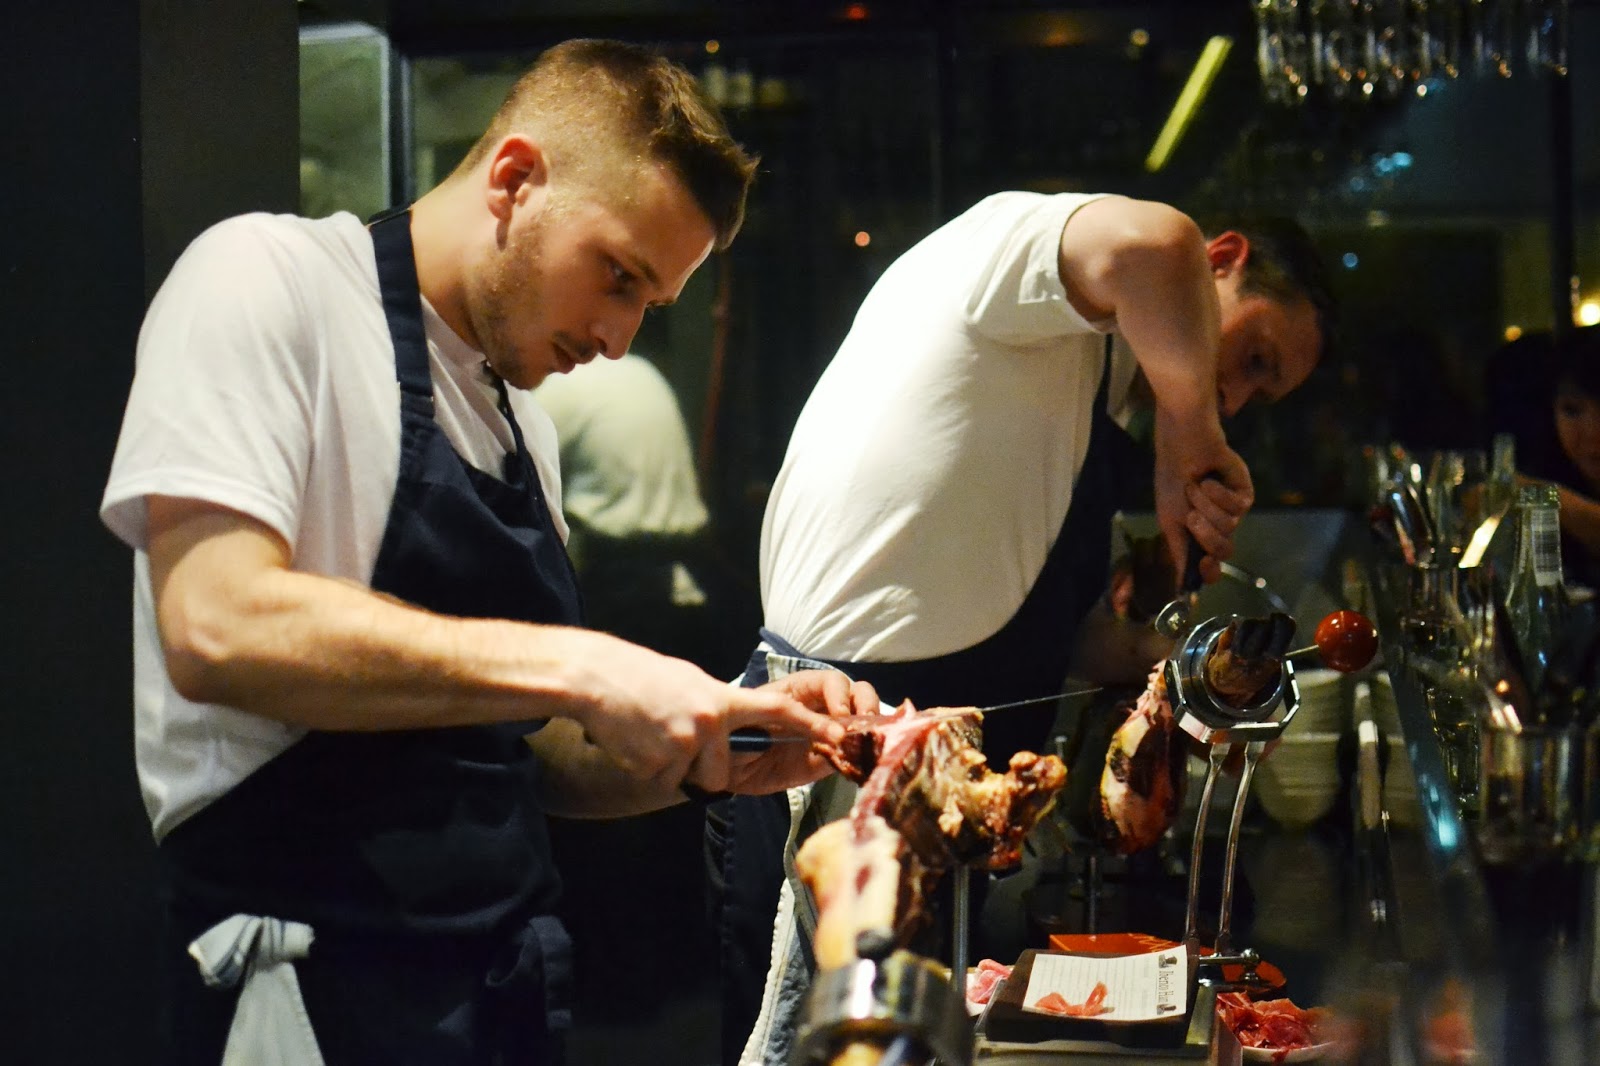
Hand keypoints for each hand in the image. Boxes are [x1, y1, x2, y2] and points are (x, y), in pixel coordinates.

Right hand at [566, 635, 845, 795]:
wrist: (597, 677)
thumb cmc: (643, 677)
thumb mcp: (691, 684)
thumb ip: (718, 708)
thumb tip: (733, 728)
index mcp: (723, 700)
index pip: (778, 711)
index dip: (810, 725)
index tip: (836, 735)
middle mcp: (709, 723)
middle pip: (719, 773)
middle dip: (701, 769)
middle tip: (673, 742)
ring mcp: (683, 744)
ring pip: (689, 778)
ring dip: (671, 767)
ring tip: (650, 736)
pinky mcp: (657, 763)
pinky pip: (662, 780)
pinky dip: (648, 767)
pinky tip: (635, 741)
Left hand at [723, 671, 881, 794]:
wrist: (724, 767)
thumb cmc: (736, 731)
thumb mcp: (755, 721)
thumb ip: (788, 721)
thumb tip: (820, 731)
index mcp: (800, 690)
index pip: (832, 682)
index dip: (841, 695)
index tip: (839, 715)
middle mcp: (819, 708)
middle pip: (857, 695)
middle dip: (866, 706)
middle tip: (864, 727)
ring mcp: (826, 734)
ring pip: (861, 724)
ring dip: (869, 733)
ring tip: (866, 747)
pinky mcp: (825, 761)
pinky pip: (851, 757)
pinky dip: (859, 760)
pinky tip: (857, 766)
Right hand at [1152, 408, 1252, 586]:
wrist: (1184, 446)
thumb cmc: (1172, 479)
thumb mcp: (1169, 519)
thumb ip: (1179, 552)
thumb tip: (1181, 590)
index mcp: (1197, 535)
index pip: (1210, 565)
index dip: (1209, 571)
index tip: (1203, 564)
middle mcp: (1217, 526)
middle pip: (1222, 550)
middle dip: (1205, 533)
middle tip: (1191, 515)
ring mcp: (1232, 511)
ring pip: (1229, 527)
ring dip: (1207, 506)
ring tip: (1196, 487)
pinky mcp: (1245, 494)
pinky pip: (1238, 507)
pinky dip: (1219, 493)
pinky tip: (1209, 479)